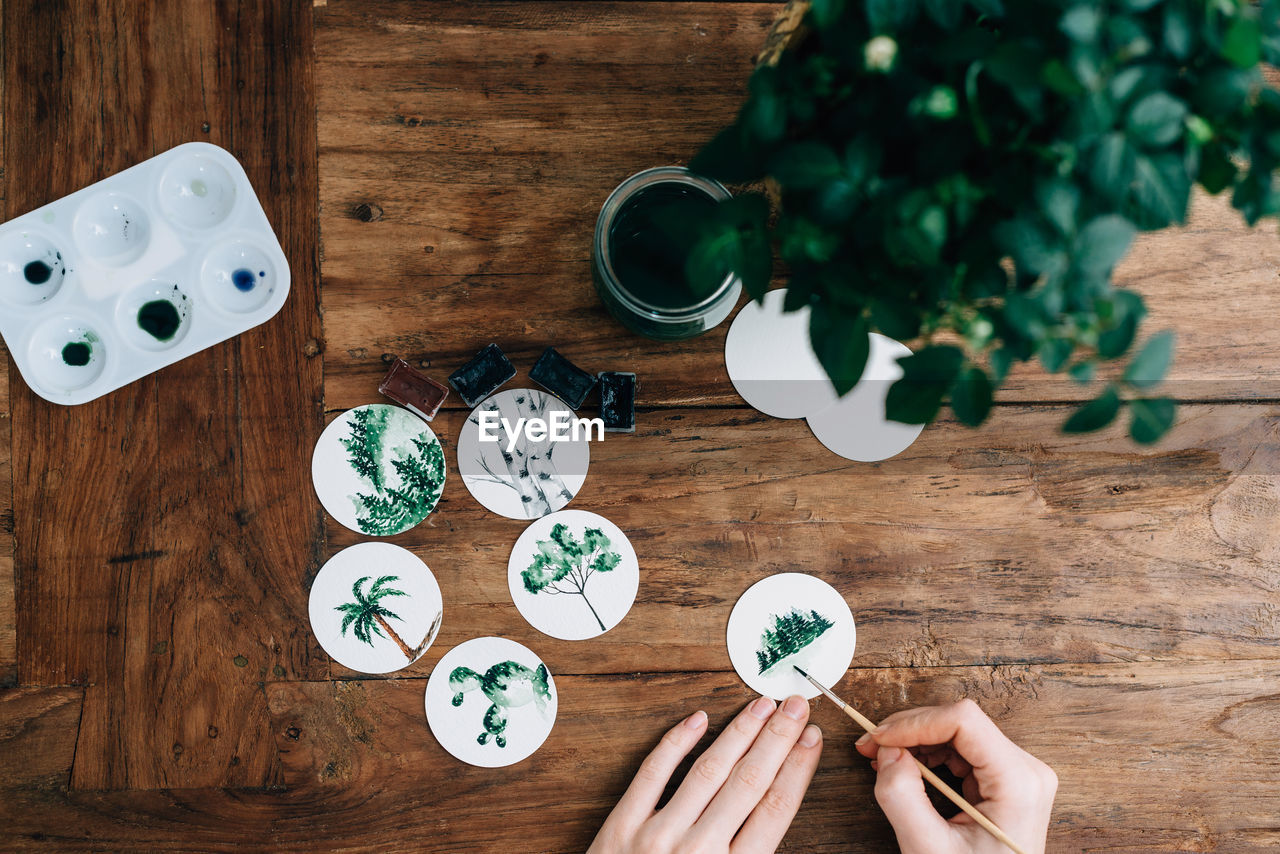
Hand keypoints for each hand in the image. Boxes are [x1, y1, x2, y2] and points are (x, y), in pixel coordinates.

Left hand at [588, 695, 822, 853]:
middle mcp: (700, 852)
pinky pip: (652, 775)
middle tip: (795, 704)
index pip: (775, 808)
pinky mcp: (622, 828)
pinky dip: (675, 744)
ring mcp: (659, 837)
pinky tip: (699, 718)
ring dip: (738, 733)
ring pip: (707, 771)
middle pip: (748, 782)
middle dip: (777, 739)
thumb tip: (780, 811)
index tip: (812, 737)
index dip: (797, 768)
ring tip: (761, 705)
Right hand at [855, 698, 1055, 853]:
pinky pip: (963, 749)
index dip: (915, 723)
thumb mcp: (929, 849)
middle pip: (960, 722)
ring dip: (917, 740)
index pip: (964, 721)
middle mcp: (1026, 770)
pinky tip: (908, 767)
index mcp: (1018, 784)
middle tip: (871, 747)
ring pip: (958, 732)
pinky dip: (930, 754)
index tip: (880, 739)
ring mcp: (1019, 773)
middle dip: (910, 730)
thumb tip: (886, 751)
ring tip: (885, 759)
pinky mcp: (1006, 779)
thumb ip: (902, 797)